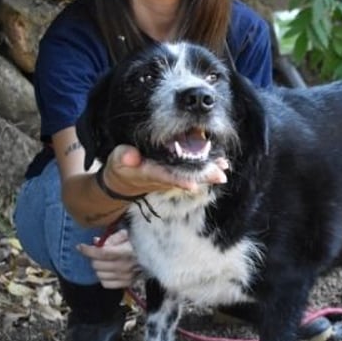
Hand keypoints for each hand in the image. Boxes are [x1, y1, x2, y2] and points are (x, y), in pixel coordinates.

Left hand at [77, 229, 140, 288]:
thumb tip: (96, 242)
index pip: (102, 253)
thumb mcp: (128, 234)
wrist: (156, 256)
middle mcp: (126, 266)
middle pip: (98, 265)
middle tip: (97, 253)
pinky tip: (108, 271)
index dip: (88, 250)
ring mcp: (127, 277)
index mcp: (127, 251)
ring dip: (98, 267)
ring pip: (100, 275)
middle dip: (94, 257)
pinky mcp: (127, 284)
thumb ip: (113, 237)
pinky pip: (106, 284)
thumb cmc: (139, 243)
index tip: (80, 246)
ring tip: (104, 261)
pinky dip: (103, 277)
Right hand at [101, 145, 229, 196]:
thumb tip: (129, 156)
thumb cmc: (120, 168)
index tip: (192, 184)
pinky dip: (207, 167)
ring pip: (193, 174)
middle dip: (203, 177)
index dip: (178, 180)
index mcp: (148, 174)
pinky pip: (194, 170)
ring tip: (224, 167)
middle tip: (221, 175)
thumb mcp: (116, 162)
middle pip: (185, 177)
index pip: (164, 177)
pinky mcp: (176, 172)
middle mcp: (164, 177)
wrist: (124, 183)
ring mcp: (172, 176)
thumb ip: (123, 158)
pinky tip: (221, 163)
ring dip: (209, 172)